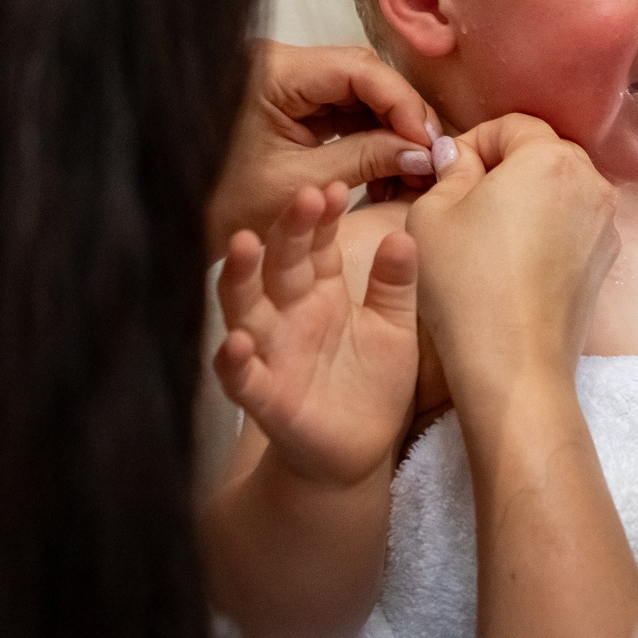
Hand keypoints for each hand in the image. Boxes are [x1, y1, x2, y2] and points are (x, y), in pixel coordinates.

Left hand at [208, 41, 441, 256]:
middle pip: (362, 76)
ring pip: (358, 94)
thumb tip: (423, 152)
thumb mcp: (302, 185)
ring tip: (411, 173)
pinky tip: (387, 171)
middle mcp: (278, 65)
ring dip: (390, 132)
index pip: (357, 68)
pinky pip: (342, 112)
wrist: (174, 222)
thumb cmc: (222, 206)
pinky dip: (370, 139)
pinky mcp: (289, 104)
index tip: (430, 143)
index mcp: (271, 72)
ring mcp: (284, 83)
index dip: (403, 103)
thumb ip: (367, 159)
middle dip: (402, 117)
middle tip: (430, 158)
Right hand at [215, 183, 419, 488]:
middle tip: (303, 196)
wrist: (360, 451)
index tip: (334, 187)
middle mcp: (289, 313)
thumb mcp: (394, 327)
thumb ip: (395, 285)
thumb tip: (405, 236)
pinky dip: (232, 360)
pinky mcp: (263, 396)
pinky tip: (234, 341)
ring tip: (243, 244)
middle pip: (280, 263)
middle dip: (288, 229)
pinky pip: (241, 377)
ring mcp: (270, 352)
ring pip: (246, 307)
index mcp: (322, 290)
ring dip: (241, 277)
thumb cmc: (373, 381)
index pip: (316, 243)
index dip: (322, 217)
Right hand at [405, 114, 617, 415]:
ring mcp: (607, 223)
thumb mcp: (432, 213)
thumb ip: (448, 169)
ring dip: (526, 199)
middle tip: (463, 203)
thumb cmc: (466, 285)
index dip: (473, 143)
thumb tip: (459, 156)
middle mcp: (592, 181)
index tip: (447, 174)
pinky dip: (547, 229)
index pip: (511, 124)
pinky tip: (514, 263)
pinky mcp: (607, 260)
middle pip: (542, 152)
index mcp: (551, 158)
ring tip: (487, 235)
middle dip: (503, 167)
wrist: (514, 366)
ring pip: (560, 189)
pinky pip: (573, 224)